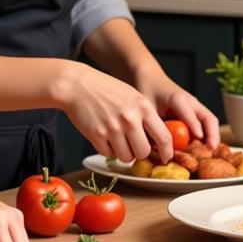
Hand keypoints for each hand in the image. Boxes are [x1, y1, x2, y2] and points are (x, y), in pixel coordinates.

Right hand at [52, 61, 173, 163]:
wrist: (76, 84)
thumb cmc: (105, 89)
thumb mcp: (132, 96)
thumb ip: (145, 115)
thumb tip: (158, 141)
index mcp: (143, 106)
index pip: (164, 137)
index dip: (166, 152)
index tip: (165, 157)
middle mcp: (130, 118)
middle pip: (144, 152)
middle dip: (139, 152)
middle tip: (132, 145)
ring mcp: (112, 127)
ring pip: (126, 157)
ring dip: (123, 153)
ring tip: (116, 139)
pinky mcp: (96, 135)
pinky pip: (108, 154)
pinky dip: (107, 149)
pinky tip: (103, 135)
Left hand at [133, 72, 219, 148]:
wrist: (150, 78)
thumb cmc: (147, 91)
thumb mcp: (147, 108)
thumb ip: (153, 126)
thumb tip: (158, 148)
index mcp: (177, 99)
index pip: (189, 113)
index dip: (194, 125)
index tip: (198, 138)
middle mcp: (191, 102)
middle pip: (208, 118)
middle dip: (212, 134)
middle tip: (211, 149)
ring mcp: (195, 106)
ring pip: (210, 122)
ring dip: (212, 137)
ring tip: (210, 151)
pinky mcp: (195, 111)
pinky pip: (206, 124)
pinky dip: (207, 135)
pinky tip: (203, 148)